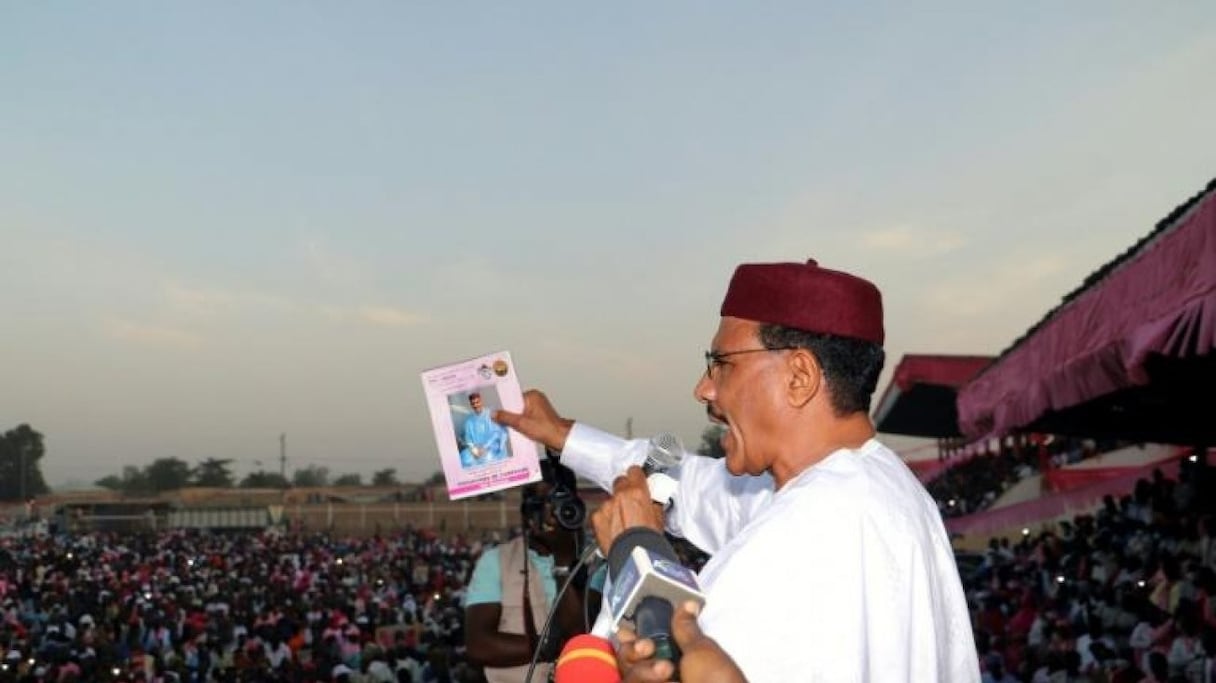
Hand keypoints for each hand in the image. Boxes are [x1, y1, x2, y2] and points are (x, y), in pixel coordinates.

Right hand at [493, 390, 573, 451]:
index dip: (504, 407)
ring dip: (515, 421)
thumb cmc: (545, 429)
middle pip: (515, 406)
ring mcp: (538, 407)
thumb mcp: (521, 423)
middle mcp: (536, 399)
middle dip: (509, 415)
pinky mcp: (539, 416)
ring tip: (513, 428)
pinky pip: (525, 417)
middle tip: (503, 423)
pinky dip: (521, 424)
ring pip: (520, 413)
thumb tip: (494, 414)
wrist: (560, 439)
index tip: (496, 413)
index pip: (512, 398)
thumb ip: (506, 418)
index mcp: (532, 395)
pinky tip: (519, 430)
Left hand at [591, 467, 664, 555]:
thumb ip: (653, 504)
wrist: (633, 558)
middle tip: (631, 502)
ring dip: (614, 507)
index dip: (636, 476)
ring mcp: (606, 506)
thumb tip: (653, 502)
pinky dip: (605, 519)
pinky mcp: (596, 518)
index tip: (637, 480)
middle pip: (619, 482)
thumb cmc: (648, 541)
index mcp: (637, 492)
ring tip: (623, 522)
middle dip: (624, 490)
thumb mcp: (659, 518)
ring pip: (609, 500)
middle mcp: (619, 496)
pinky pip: (600, 513)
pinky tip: (613, 530)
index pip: (634, 471)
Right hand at [618, 601, 746, 682]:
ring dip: (643, 671)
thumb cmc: (717, 682)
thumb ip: (685, 628)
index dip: (632, 636)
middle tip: (649, 648)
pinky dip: (641, 680)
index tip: (630, 632)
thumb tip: (689, 604)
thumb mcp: (702, 651)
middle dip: (633, 650)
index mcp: (677, 660)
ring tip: (667, 672)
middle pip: (627, 659)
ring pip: (628, 677)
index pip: (642, 644)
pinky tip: (663, 680)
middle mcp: (662, 677)